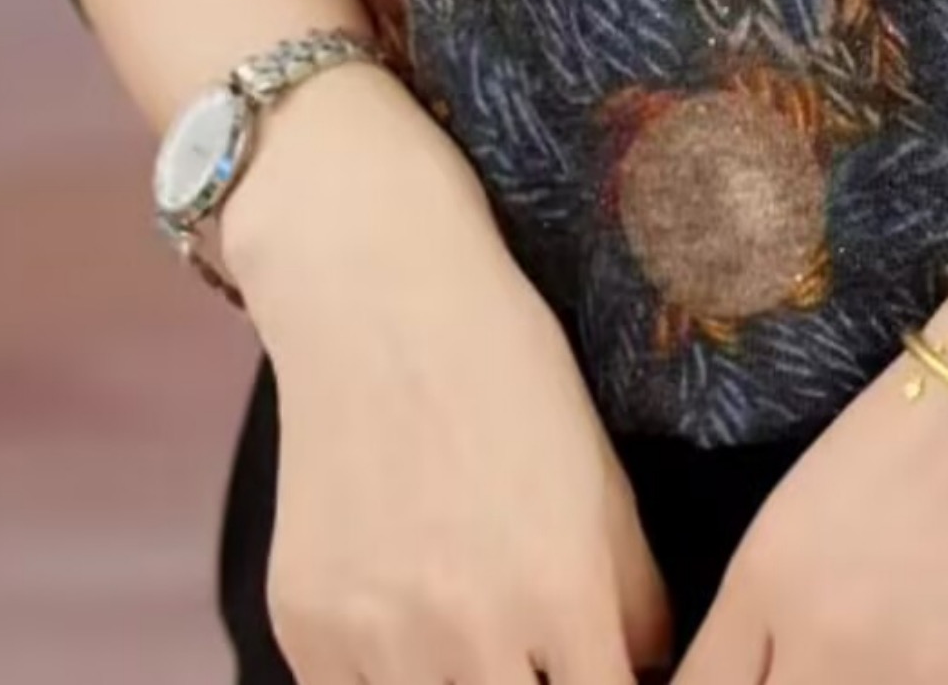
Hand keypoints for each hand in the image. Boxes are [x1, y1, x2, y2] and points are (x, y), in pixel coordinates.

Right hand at [223, 65, 671, 684]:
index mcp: (561, 589)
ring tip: (480, 653)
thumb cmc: (514, 376)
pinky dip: (386, 684)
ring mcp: (375, 637)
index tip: (604, 674)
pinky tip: (412, 645)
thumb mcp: (604, 480)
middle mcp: (468, 631)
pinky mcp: (302, 628)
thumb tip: (644, 677)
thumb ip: (635, 600)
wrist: (379, 301)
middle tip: (539, 661)